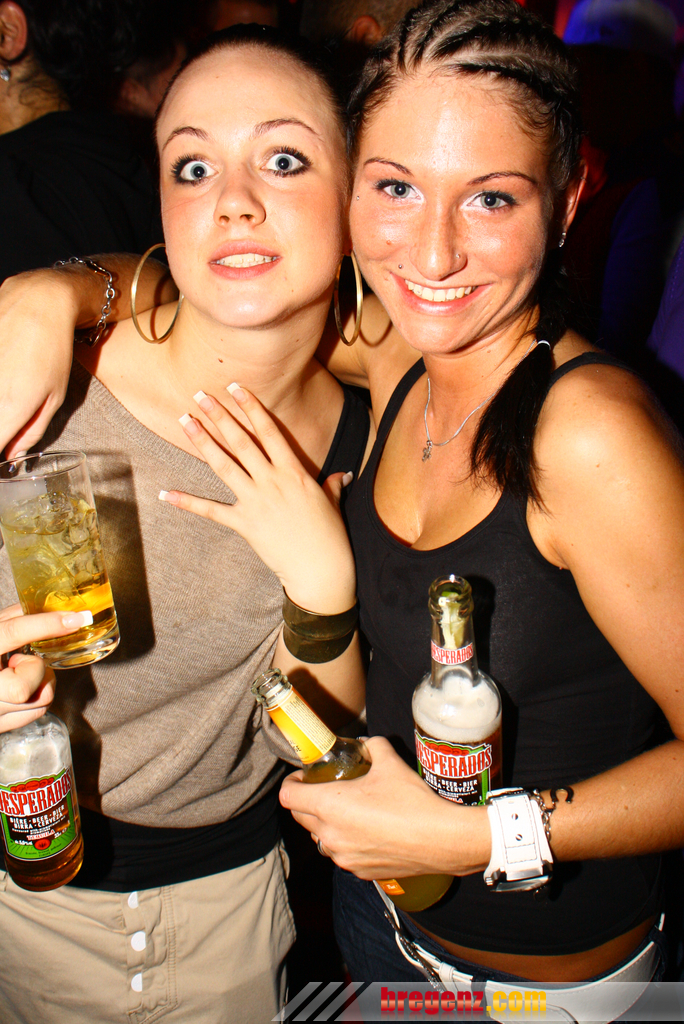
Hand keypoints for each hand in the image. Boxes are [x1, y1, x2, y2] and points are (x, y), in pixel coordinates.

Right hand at [0, 270, 81, 457]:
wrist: (38, 302)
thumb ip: (30, 431)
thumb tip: (13, 455)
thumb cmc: (53, 351)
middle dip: (1, 428)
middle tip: (10, 422)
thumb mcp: (53, 397)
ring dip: (1, 407)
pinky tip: (7, 371)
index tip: (5, 456)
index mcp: (10, 408)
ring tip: (13, 388)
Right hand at [0, 605, 91, 730]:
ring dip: (40, 684)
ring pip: (37, 703)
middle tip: (21, 661)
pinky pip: (35, 714)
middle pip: (23, 686)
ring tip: (16, 674)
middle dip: (34, 671)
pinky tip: (18, 690)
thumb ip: (8, 620)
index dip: (46, 624)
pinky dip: (37, 699)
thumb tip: (45, 609)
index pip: (11, 633)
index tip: (76, 618)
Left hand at [161, 385, 355, 613]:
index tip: (236, 387)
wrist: (321, 569)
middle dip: (220, 416)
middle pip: (242, 442)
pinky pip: (211, 511)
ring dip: (202, 442)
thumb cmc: (330, 536)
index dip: (252, 407)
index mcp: (294, 472)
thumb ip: (332, 485)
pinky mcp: (244, 524)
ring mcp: (256, 502)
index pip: (270, 431)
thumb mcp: (332, 504)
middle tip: (200, 394)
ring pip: (224, 465)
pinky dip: (187, 502)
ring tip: (185, 421)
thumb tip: (342, 475)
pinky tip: (166, 494)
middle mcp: (272, 482)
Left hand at [279, 736, 490, 877]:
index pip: (289, 797)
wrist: (440, 840)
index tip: (304, 777)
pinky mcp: (359, 871)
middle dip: (307, 802)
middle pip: (300, 818)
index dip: (292, 783)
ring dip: (325, 824)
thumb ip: (373, 746)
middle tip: (325, 789)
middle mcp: (330, 835)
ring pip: (320, 839)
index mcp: (329, 806)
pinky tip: (366, 831)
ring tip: (346, 811)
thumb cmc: (411, 800)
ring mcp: (343, 857)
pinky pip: (341, 854)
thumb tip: (367, 744)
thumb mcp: (390, 762)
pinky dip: (345, 842)